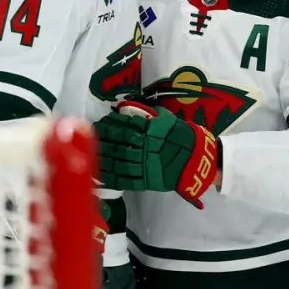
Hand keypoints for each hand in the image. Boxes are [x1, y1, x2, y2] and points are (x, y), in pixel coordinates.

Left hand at [95, 100, 218, 207]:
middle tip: (90, 136)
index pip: (125, 126)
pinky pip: (125, 180)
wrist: (198, 161)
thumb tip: (129, 108)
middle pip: (118, 143)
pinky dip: (110, 178)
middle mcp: (145, 147)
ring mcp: (144, 165)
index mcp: (151, 131)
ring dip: (103, 157)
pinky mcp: (145, 180)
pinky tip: (99, 174)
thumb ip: (151, 115)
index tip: (100, 122)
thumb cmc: (184, 138)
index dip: (111, 125)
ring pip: (118, 161)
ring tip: (91, 152)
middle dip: (103, 140)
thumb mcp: (169, 120)